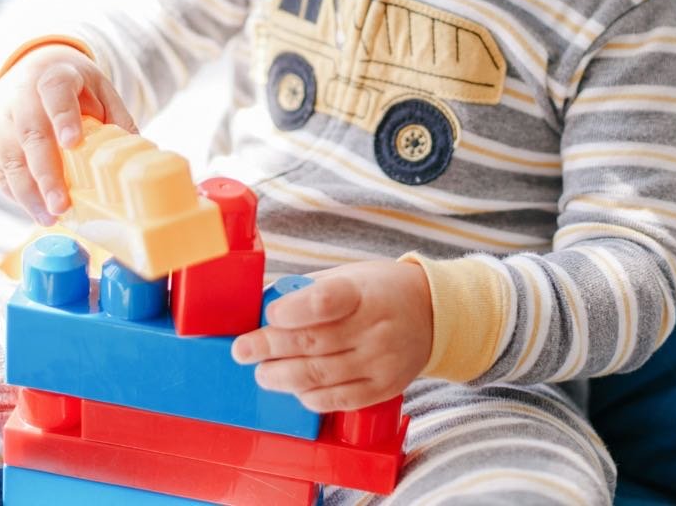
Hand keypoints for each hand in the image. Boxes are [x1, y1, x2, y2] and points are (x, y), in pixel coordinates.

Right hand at [0, 43, 136, 224]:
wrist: (32, 69)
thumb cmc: (73, 87)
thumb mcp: (101, 91)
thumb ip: (117, 119)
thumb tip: (137, 156)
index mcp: (54, 75)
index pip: (56, 92)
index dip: (63, 117)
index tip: (72, 143)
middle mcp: (20, 92)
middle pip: (29, 133)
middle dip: (45, 173)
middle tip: (61, 205)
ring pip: (7, 156)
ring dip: (28, 192)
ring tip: (49, 217)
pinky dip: (13, 191)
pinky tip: (32, 208)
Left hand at [230, 259, 432, 411]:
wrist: (434, 314)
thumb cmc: (381, 291)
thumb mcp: (350, 275)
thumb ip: (310, 291)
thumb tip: (263, 305)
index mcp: (364, 293)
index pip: (325, 302)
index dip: (292, 311)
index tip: (269, 315)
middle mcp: (375, 329)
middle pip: (313, 343)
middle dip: (269, 347)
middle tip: (242, 350)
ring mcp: (381, 362)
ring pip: (320, 375)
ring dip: (282, 377)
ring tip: (261, 373)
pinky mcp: (384, 388)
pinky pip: (338, 399)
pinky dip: (310, 396)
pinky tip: (294, 388)